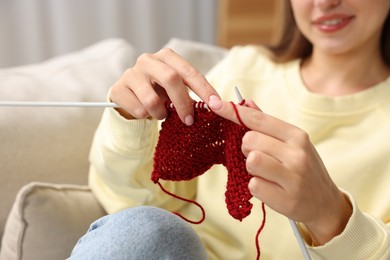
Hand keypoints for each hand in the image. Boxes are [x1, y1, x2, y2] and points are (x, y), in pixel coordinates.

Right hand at [109, 48, 219, 124]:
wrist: (129, 97)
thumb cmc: (159, 91)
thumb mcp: (175, 88)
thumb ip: (190, 92)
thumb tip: (213, 106)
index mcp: (167, 56)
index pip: (189, 72)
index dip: (204, 89)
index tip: (216, 105)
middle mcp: (148, 60)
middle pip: (171, 79)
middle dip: (183, 103)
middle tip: (189, 120)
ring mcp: (131, 73)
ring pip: (152, 100)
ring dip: (161, 113)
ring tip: (161, 114)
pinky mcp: (119, 88)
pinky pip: (138, 110)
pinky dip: (146, 117)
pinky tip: (144, 113)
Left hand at [209, 96, 351, 244]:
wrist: (326, 203)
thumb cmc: (303, 169)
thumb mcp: (292, 143)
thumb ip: (267, 125)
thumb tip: (246, 102)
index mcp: (296, 136)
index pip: (258, 119)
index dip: (232, 112)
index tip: (214, 103)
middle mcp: (297, 153)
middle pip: (249, 140)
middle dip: (246, 148)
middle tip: (259, 157)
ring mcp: (293, 177)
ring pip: (251, 161)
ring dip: (250, 168)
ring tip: (265, 173)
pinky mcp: (286, 199)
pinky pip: (253, 185)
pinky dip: (256, 187)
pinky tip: (270, 189)